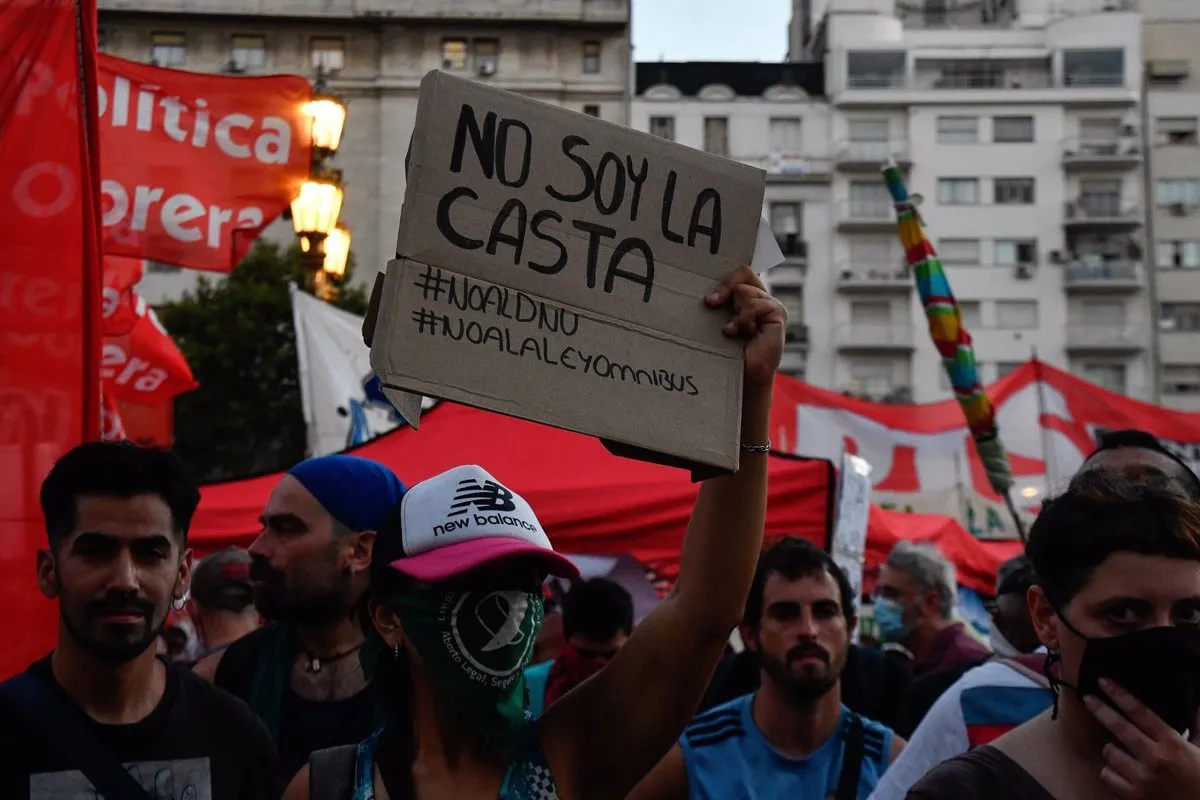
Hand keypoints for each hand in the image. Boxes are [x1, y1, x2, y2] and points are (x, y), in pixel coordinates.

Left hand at [706, 265, 785, 386]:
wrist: (743, 376)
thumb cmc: (728, 352)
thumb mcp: (720, 322)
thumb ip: (719, 304)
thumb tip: (704, 293)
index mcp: (749, 296)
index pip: (740, 272)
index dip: (724, 278)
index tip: (709, 297)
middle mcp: (762, 297)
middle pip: (743, 273)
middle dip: (724, 288)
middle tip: (711, 303)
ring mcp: (771, 305)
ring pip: (744, 291)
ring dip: (734, 312)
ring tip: (731, 332)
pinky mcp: (778, 313)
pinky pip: (755, 304)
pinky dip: (743, 319)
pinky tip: (740, 333)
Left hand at [1084, 678, 1199, 799]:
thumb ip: (1196, 726)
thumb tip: (1194, 705)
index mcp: (1173, 743)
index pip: (1140, 712)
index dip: (1119, 694)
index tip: (1103, 682)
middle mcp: (1156, 758)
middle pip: (1119, 727)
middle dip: (1100, 709)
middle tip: (1088, 698)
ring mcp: (1143, 779)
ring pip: (1110, 752)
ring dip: (1112, 750)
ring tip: (1122, 752)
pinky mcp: (1135, 796)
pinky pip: (1107, 776)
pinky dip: (1111, 773)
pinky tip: (1121, 772)